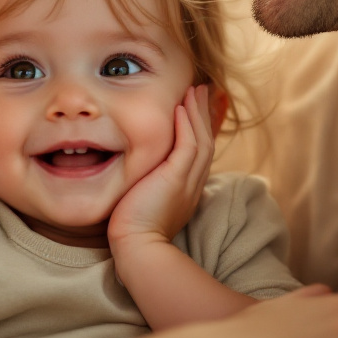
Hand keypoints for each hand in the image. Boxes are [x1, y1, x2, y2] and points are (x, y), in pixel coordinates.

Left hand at [108, 85, 214, 251]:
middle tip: (200, 90)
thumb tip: (138, 173)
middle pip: (204, 141)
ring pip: (200, 139)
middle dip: (202, 114)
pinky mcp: (177, 178)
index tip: (192, 109)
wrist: (137, 247)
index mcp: (186, 190)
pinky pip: (188, 145)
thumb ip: (146, 184)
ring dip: (197, 112)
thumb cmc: (133, 231)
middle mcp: (192, 183)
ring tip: (194, 90)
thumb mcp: (144, 201)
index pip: (197, 153)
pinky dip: (187, 125)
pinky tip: (181, 107)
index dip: (197, 129)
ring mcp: (187, 181)